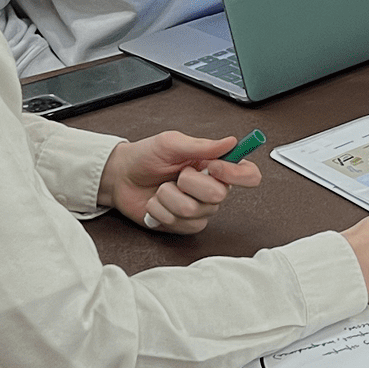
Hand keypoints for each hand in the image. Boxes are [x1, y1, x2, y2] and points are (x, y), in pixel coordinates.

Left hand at [97, 131, 262, 232]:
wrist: (121, 177)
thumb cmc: (146, 157)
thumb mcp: (171, 143)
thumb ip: (202, 145)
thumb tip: (230, 142)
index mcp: (215, 166)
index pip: (248, 175)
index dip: (237, 174)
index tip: (214, 166)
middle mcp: (211, 189)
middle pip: (219, 195)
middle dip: (190, 183)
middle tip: (177, 175)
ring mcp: (198, 209)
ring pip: (194, 210)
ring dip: (169, 197)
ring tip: (162, 189)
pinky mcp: (183, 225)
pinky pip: (178, 223)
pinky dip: (160, 211)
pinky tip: (156, 203)